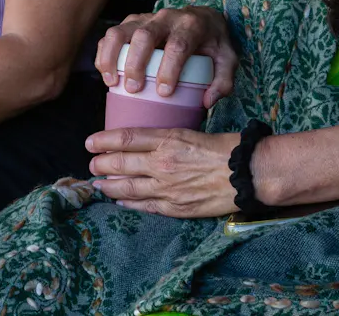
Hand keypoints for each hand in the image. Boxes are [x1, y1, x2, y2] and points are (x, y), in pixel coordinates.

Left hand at [87, 127, 239, 217]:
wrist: (249, 174)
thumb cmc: (227, 147)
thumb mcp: (192, 131)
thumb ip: (167, 138)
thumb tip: (146, 141)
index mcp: (168, 139)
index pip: (125, 138)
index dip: (103, 140)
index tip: (90, 142)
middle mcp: (162, 163)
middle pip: (120, 163)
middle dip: (101, 164)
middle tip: (92, 163)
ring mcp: (168, 188)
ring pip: (128, 187)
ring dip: (109, 185)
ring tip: (98, 183)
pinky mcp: (176, 207)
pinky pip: (145, 206)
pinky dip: (128, 203)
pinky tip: (119, 201)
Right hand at [95, 6, 237, 107]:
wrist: (204, 17)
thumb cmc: (213, 43)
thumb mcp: (228, 60)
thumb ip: (223, 81)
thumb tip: (206, 101)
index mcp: (191, 25)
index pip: (178, 45)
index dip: (169, 68)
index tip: (163, 92)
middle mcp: (166, 17)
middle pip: (144, 35)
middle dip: (135, 63)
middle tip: (133, 89)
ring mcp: (145, 17)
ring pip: (121, 31)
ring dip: (111, 56)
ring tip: (111, 82)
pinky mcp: (132, 22)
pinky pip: (111, 34)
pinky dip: (104, 52)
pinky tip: (105, 73)